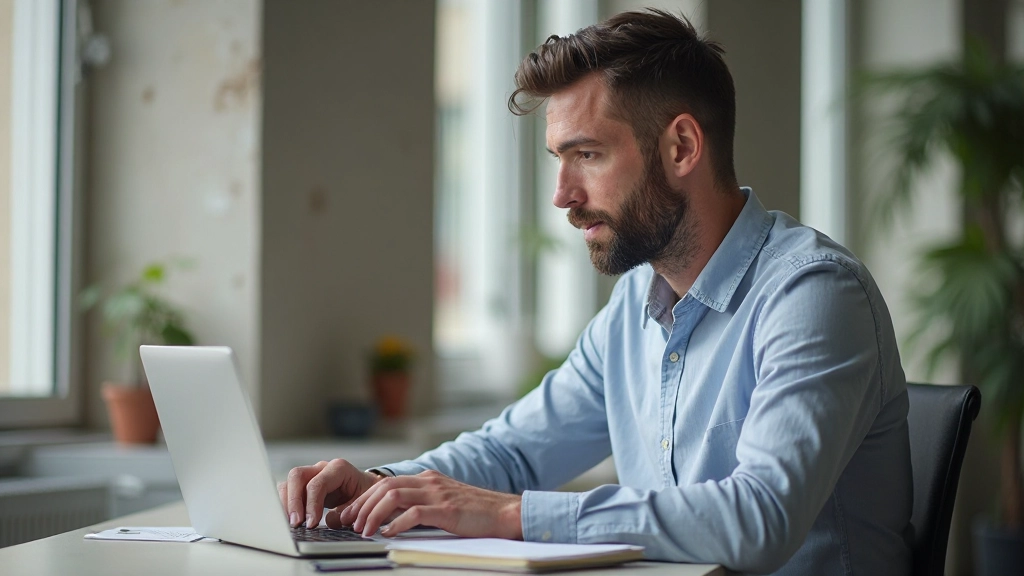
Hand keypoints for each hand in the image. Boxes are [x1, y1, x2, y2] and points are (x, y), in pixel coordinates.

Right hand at [277, 459, 381, 528]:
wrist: (368, 489)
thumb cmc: (367, 494)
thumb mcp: (364, 503)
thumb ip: (348, 511)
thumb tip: (329, 520)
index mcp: (339, 468)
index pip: (317, 483)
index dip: (311, 504)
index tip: (311, 523)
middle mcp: (322, 468)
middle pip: (297, 476)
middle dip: (293, 501)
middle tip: (296, 523)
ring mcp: (311, 474)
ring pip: (289, 482)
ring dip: (286, 503)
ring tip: (291, 524)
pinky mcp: (304, 485)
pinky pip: (288, 490)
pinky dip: (286, 504)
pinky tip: (290, 519)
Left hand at [338, 469, 522, 538]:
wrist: (505, 512)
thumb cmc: (475, 513)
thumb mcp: (443, 502)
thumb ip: (421, 504)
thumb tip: (392, 519)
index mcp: (427, 479)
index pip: (386, 483)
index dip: (363, 498)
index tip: (349, 514)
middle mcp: (429, 482)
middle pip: (384, 486)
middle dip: (361, 505)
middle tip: (347, 522)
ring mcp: (438, 494)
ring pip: (393, 496)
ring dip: (373, 514)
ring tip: (364, 530)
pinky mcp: (447, 509)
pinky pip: (414, 513)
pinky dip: (396, 523)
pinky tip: (387, 534)